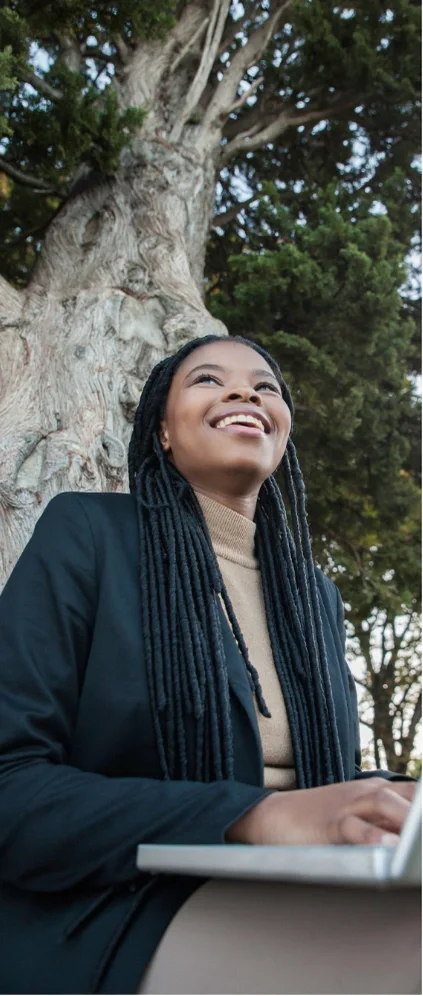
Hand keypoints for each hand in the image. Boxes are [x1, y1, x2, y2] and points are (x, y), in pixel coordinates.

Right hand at [226, 778, 415, 846]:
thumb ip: (390, 825)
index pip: (418, 795)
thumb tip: (413, 847)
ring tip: (421, 841)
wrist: (272, 817)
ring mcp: (348, 805)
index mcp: (381, 791)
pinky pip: (354, 829)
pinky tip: (390, 850)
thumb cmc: (322, 821)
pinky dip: (373, 838)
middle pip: (410, 798)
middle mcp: (369, 793)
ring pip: (385, 804)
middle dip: (422, 818)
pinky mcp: (328, 824)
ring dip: (409, 821)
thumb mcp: (361, 817)